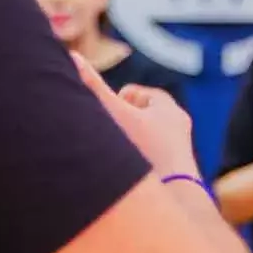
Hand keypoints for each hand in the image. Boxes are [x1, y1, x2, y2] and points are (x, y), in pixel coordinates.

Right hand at [72, 54, 195, 177]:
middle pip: (141, 116)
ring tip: (118, 156)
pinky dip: (140, 164)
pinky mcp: (177, 173)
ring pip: (147, 138)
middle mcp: (178, 126)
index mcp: (168, 107)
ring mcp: (179, 149)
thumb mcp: (116, 114)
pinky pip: (153, 160)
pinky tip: (129, 175)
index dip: (116, 101)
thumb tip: (73, 57)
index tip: (108, 116)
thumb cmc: (144, 150)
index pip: (135, 93)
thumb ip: (94, 87)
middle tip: (109, 135)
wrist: (173, 195)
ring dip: (131, 144)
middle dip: (123, 123)